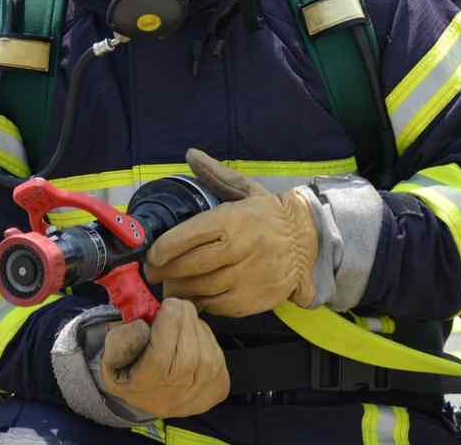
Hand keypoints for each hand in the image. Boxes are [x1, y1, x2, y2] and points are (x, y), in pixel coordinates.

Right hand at [99, 297, 228, 418]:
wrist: (155, 397)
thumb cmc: (132, 371)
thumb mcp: (111, 358)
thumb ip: (119, 340)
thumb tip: (142, 324)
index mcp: (146, 385)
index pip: (162, 354)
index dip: (168, 322)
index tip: (167, 305)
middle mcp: (175, 393)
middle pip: (189, 349)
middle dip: (184, 318)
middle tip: (176, 306)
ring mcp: (200, 393)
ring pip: (207, 349)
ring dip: (196, 327)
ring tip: (183, 323)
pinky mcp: (218, 388)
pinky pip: (218, 354)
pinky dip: (208, 339)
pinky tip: (194, 338)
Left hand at [144, 148, 318, 316]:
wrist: (309, 243)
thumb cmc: (269, 216)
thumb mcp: (246, 189)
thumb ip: (216, 174)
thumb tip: (191, 154)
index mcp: (235, 219)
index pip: (189, 236)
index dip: (164, 248)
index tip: (151, 254)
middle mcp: (241, 249)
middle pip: (190, 266)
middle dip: (165, 271)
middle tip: (153, 272)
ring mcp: (248, 278)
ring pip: (200, 289)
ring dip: (179, 288)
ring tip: (170, 284)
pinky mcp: (253, 301)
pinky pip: (216, 306)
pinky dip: (201, 302)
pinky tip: (195, 294)